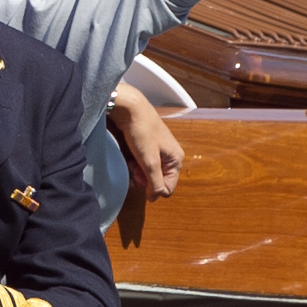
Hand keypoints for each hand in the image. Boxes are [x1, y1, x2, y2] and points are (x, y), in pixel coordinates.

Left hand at [108, 85, 184, 200]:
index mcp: (176, 159)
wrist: (130, 108)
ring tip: (131, 162)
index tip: (141, 178)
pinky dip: (135, 165)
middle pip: (158, 181)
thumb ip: (155, 182)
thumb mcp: (149, 161)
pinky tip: (129, 158)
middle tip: (134, 169)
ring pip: (149, 174)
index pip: (168, 188)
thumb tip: (156, 198)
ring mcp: (159, 151)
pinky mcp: (148, 147)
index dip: (152, 188)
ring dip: (138, 173)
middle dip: (144, 180)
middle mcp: (170, 156)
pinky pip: (143, 165)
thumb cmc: (141, 131)